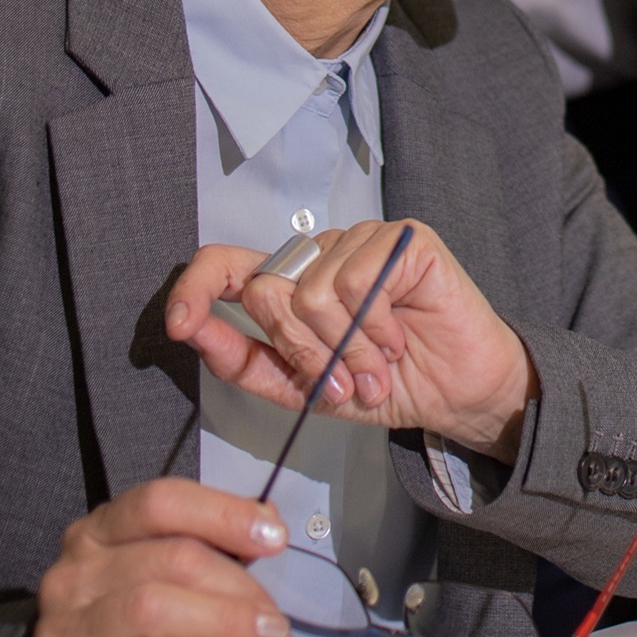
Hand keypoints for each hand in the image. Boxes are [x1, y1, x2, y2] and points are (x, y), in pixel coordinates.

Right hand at [33, 477, 288, 636]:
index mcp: (99, 532)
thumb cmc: (124, 626)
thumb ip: (207, 545)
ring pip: (153, 607)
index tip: (274, 536)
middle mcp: (75, 571)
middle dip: (239, 585)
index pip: (161, 501)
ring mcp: (68, 623)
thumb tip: (268, 519)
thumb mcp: (160, 578)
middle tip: (276, 616)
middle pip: (172, 556)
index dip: (224, 513)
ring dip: (226, 621)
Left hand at [166, 219, 539, 459]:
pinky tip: (396, 340)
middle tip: (342, 382)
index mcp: (293, 283)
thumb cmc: (389, 385)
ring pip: (311, 292)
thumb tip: (192, 329)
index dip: (195, 287)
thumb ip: (245, 360)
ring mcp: (364, 241)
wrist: (458, 396)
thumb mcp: (301, 388)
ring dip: (346, 351)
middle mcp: (324, 254)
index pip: (226, 263)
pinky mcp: (403, 240)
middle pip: (268, 290)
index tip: (178, 322)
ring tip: (375, 370)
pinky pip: (358, 283)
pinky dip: (375, 330)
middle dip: (302, 352)